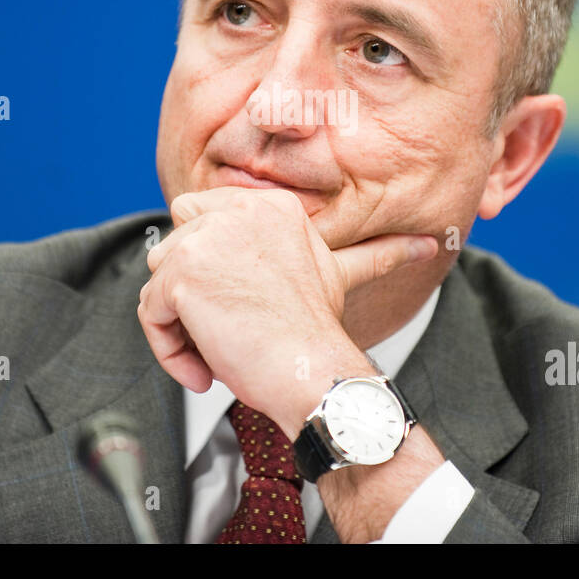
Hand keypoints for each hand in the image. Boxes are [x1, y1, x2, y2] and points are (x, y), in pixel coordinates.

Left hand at [138, 186, 438, 436]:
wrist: (314, 373)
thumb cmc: (320, 336)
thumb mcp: (340, 276)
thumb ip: (374, 253)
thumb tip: (429, 244)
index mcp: (271, 206)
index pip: (203, 213)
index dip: (210, 264)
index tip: (237, 303)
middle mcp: (238, 210)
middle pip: (176, 244)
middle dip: (190, 291)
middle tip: (228, 329)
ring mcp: (207, 239)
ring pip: (159, 279)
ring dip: (180, 324)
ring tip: (220, 351)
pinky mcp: (182, 273)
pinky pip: (149, 310)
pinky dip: (168, 349)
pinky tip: (204, 369)